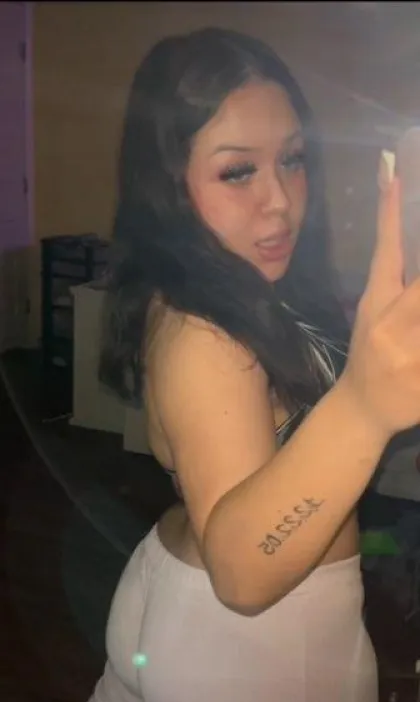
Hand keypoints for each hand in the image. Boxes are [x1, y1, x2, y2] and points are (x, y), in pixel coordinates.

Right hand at [340, 151, 419, 439]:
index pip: (387, 253)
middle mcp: (392, 328)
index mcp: (376, 305)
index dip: (391, 216)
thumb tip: (402, 232)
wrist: (361, 410)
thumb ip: (395, 272)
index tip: (395, 176)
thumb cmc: (372, 353)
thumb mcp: (374, 310)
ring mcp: (410, 359)